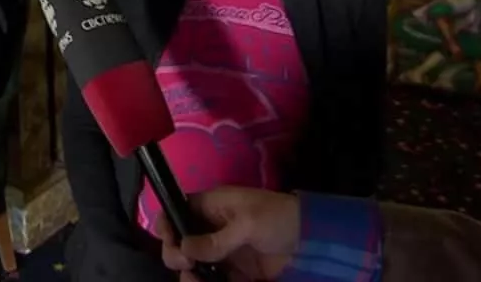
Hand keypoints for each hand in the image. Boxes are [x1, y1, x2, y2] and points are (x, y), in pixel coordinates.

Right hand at [155, 187, 299, 281]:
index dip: (167, 224)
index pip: (177, 212)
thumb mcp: (247, 223)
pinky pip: (213, 279)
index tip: (169, 241)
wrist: (313, 241)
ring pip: (193, 264)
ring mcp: (222, 251)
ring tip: (194, 280)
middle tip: (186, 264)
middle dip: (176, 254)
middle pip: (180, 242)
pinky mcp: (235, 271)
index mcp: (211, 206)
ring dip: (189, 274)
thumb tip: (185, 249)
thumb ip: (216, 239)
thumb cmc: (278, 218)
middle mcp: (211, 228)